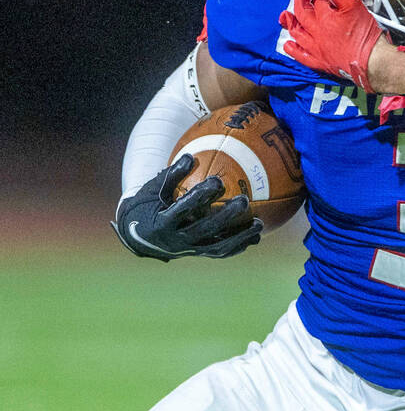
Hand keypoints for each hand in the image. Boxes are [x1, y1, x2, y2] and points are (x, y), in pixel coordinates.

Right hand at [112, 155, 261, 261]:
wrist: (138, 236)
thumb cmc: (146, 206)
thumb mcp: (153, 189)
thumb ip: (171, 174)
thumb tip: (190, 157)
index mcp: (162, 223)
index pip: (183, 208)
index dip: (199, 196)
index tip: (217, 181)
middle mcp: (176, 240)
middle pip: (204, 229)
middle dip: (225, 216)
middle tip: (243, 201)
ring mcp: (188, 250)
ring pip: (216, 247)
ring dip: (239, 237)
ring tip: (259, 224)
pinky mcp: (197, 254)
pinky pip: (220, 252)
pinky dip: (237, 246)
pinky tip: (255, 237)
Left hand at [281, 0, 381, 91]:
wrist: (373, 61)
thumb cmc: (366, 37)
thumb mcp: (357, 7)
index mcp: (325, 18)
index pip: (320, 1)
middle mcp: (317, 33)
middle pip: (302, 13)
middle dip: (301, 0)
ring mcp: (317, 48)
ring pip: (297, 33)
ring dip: (291, 23)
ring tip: (287, 15)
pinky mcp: (320, 63)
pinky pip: (300, 56)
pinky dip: (293, 49)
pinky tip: (289, 45)